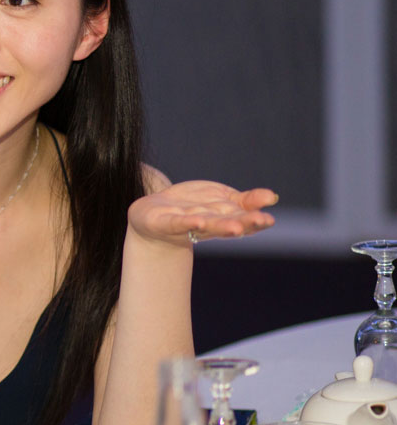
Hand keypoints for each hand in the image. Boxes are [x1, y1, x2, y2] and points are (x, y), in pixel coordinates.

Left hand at [127, 180, 277, 246]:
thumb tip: (272, 197)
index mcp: (224, 219)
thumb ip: (246, 200)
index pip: (243, 220)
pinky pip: (178, 223)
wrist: (151, 215)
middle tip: (260, 222)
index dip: (255, 220)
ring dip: (220, 226)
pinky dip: (187, 223)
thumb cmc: (192, 207)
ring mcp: (186, 225)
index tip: (269, 219)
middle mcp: (208, 225)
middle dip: (243, 224)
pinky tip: (197, 221)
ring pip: (206, 225)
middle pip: (227, 224)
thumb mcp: (222, 199)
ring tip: (235, 227)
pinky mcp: (165, 222)